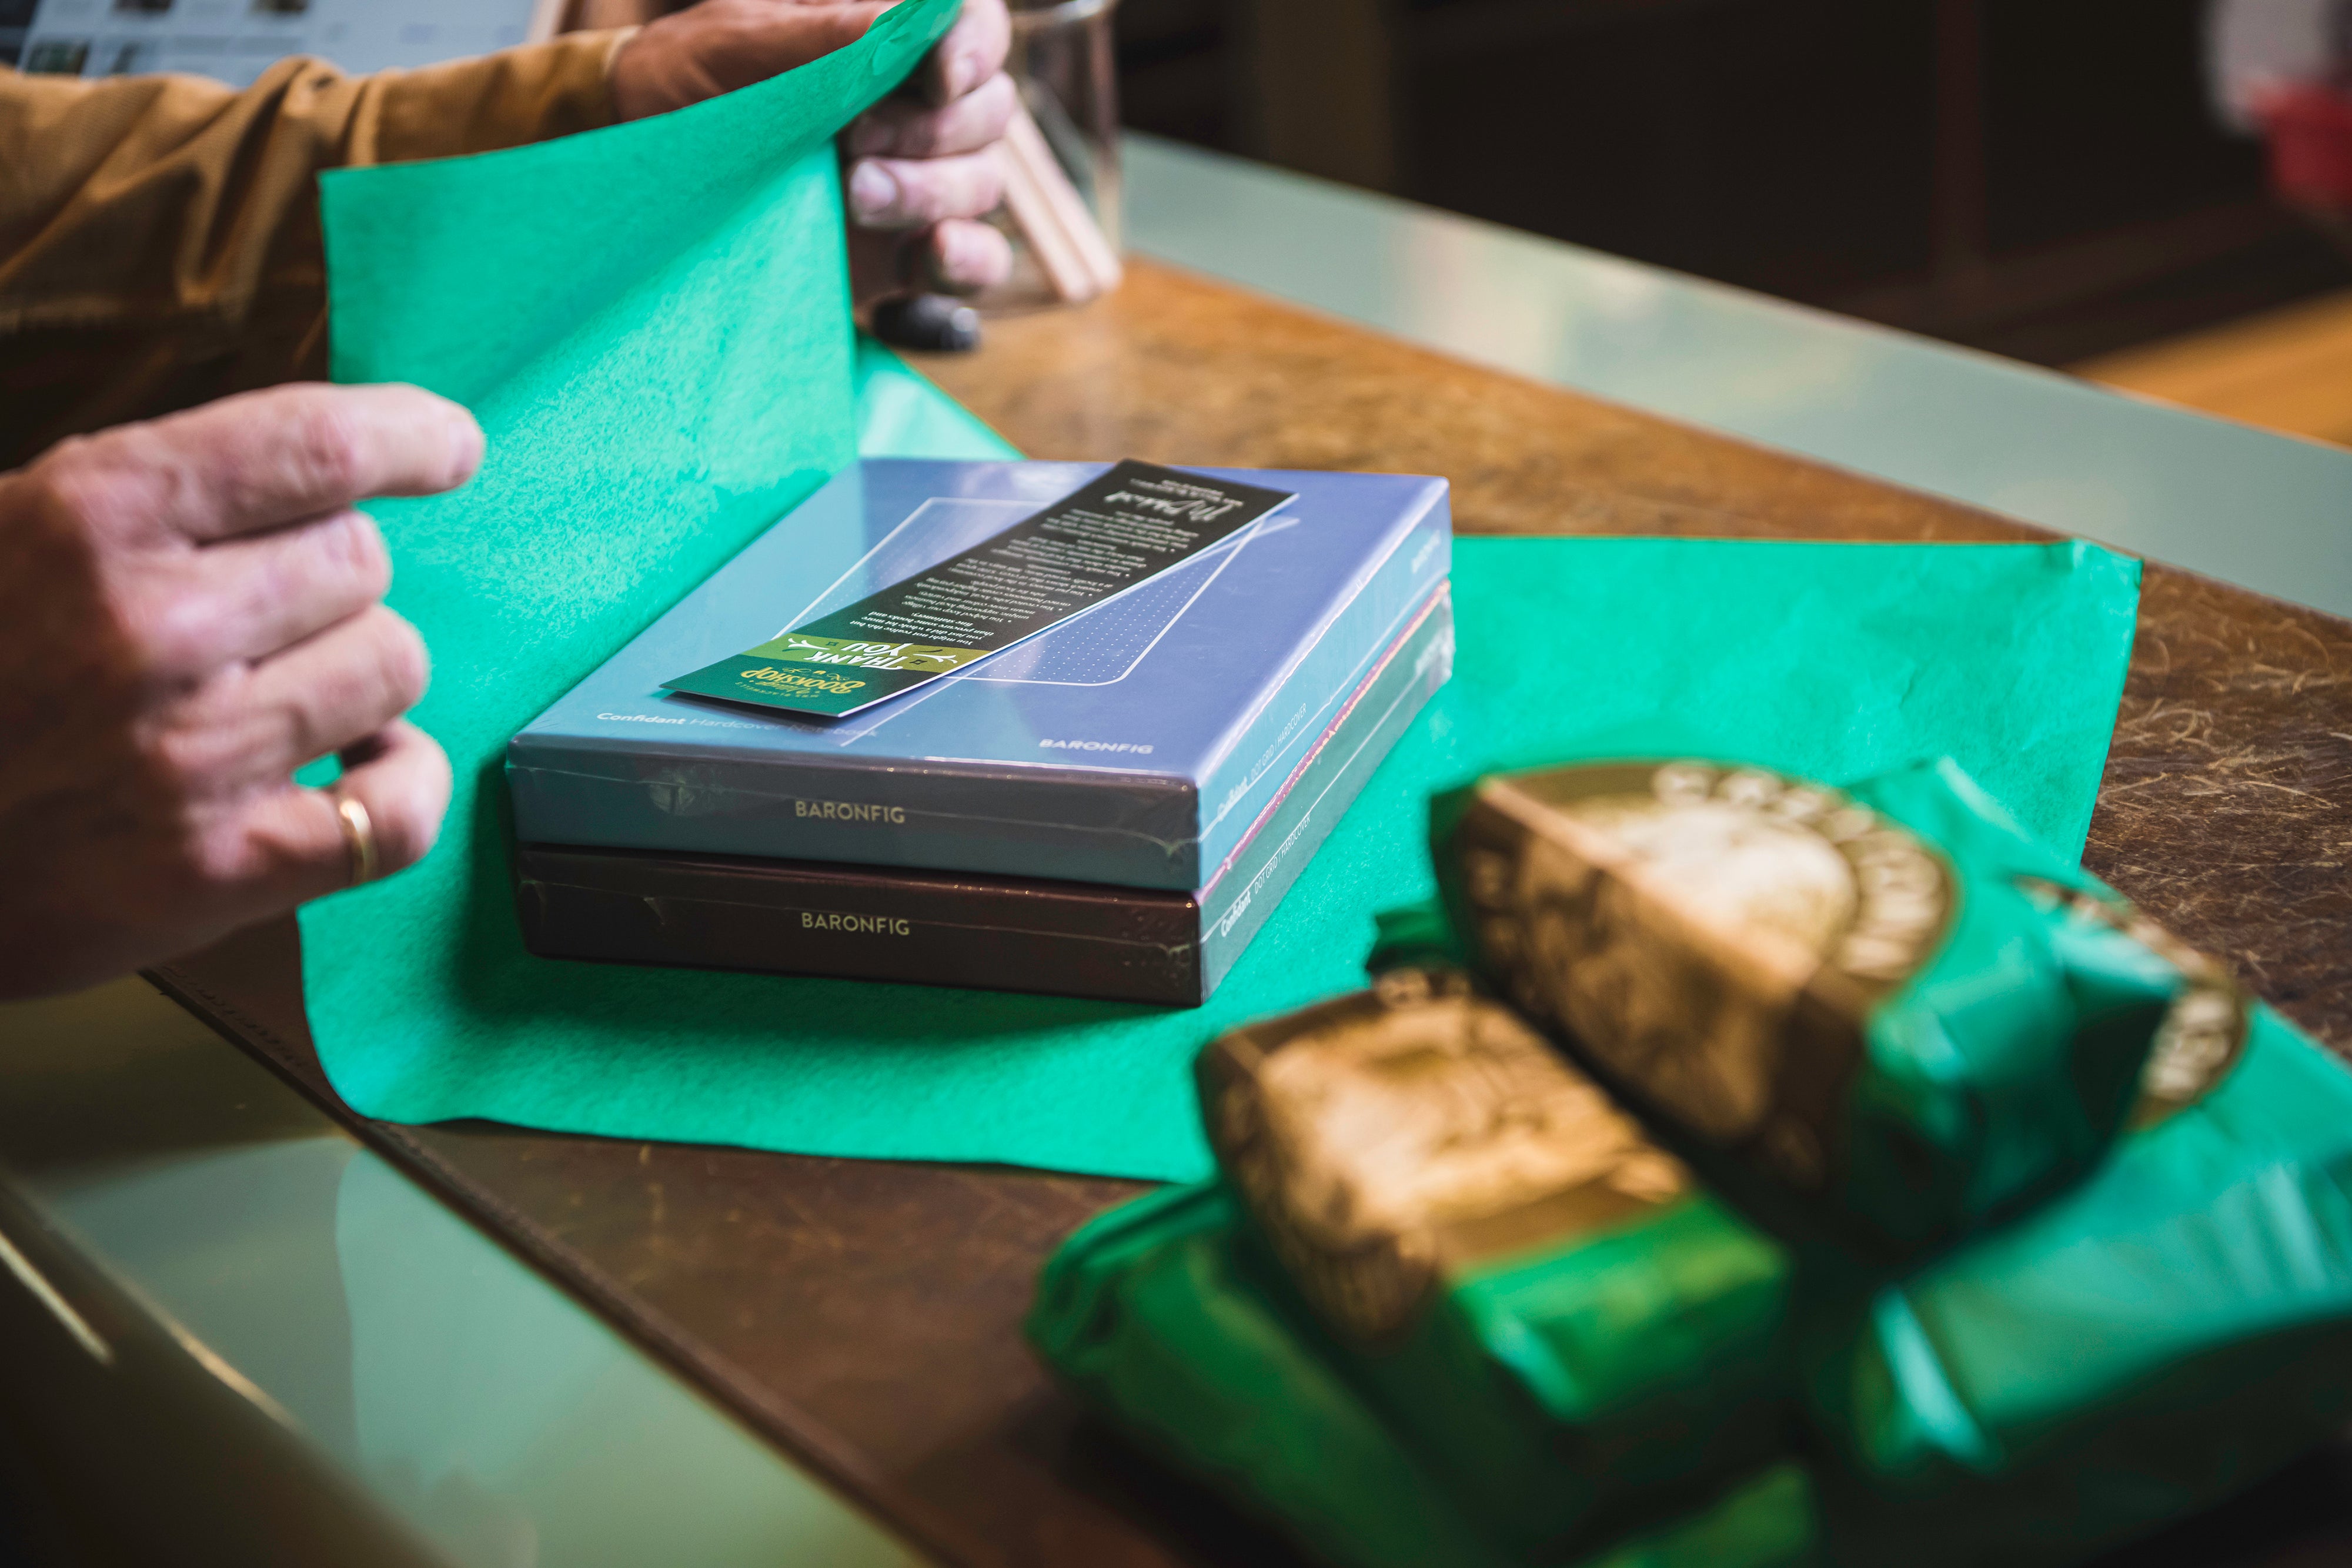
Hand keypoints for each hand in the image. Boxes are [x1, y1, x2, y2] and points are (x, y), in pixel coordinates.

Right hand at [0, 384, 481, 999]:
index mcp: (89, 516)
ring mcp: (190, 756)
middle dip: (328, 582)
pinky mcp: (218, 870)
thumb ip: (152, 497)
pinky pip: (400, 811)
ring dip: (355, 674)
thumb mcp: (11, 532)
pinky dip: (401, 782)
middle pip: (360, 560)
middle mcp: (151, 630)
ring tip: (277, 693)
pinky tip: (354, 769)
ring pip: (392, 666)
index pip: (312, 448)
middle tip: (258, 617)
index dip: (406, 437)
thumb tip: (326, 470)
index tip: (449, 445)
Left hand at [608, 0, 1014, 305]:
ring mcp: (921, 179)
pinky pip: (977, 260)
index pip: (974, 25)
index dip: (973, 47)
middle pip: (987, 111)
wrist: (645, 173)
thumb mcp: (736, 42)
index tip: (940, 77)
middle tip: (855, 145)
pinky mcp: (910, 250)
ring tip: (855, 197)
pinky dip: (964, 260)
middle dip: (932, 131)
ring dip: (930, 192)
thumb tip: (910, 20)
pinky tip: (929, 255)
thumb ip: (823, 34)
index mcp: (887, 35)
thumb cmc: (688, 81)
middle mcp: (919, 104)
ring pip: (983, 183)